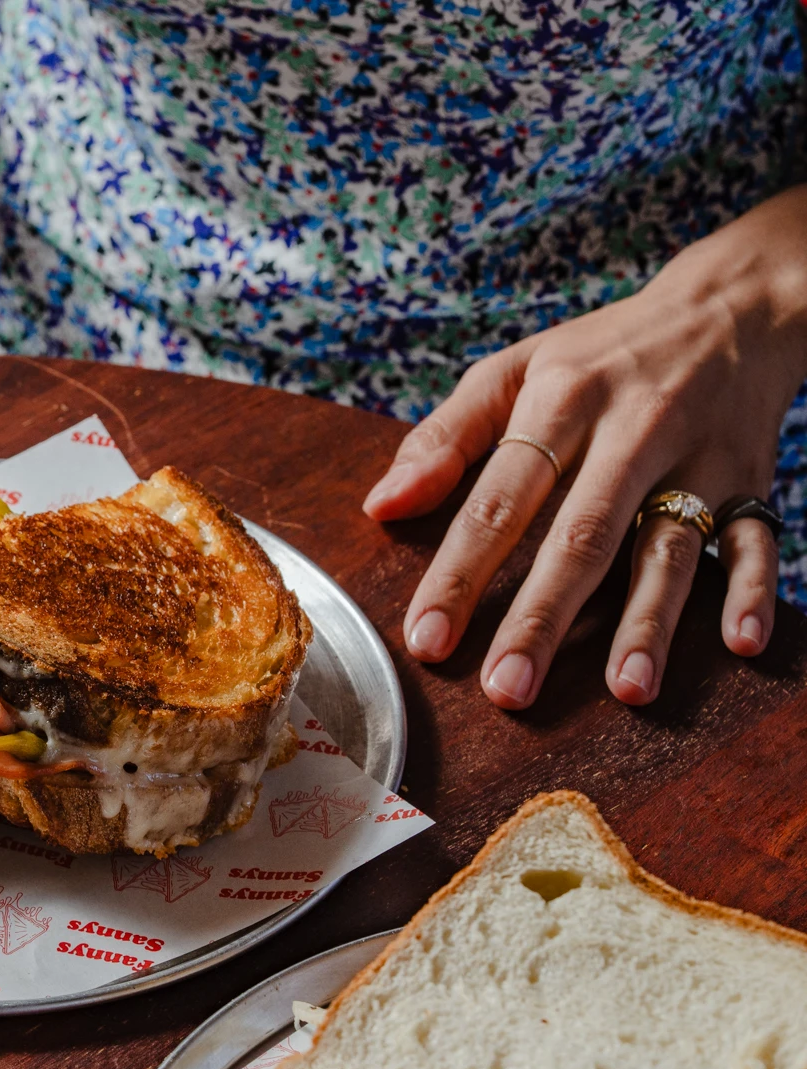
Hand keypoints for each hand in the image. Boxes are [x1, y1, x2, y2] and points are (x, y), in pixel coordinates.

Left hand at [364, 188, 806, 708]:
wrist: (732, 309)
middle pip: (583, 535)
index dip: (461, 571)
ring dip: (648, 621)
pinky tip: (739, 645)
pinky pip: (758, 539)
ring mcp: (699, 458)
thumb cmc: (599, 355)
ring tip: (626, 689)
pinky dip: (754, 591)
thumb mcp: (514, 370)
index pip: (500, 498)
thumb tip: (380, 507)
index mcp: (562, 399)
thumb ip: (443, 438)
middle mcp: (633, 429)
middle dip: (543, 617)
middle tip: (507, 690)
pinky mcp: (752, 479)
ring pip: (670, 547)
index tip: (429, 639)